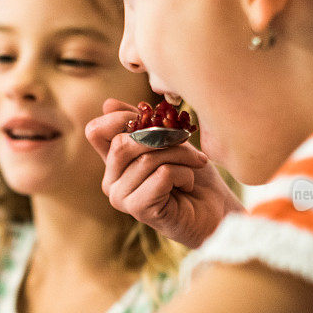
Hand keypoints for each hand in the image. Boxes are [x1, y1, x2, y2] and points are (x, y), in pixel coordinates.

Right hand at [86, 99, 243, 247]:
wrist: (217, 210)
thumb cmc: (194, 176)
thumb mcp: (169, 141)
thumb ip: (141, 124)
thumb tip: (108, 102)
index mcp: (114, 163)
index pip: (96, 131)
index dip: (119, 118)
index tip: (152, 116)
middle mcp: (111, 181)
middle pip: (122, 144)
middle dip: (162, 136)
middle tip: (187, 141)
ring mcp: (121, 198)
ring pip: (146, 159)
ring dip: (181, 156)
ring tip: (195, 164)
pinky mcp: (138, 209)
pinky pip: (161, 175)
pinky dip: (184, 174)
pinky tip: (188, 185)